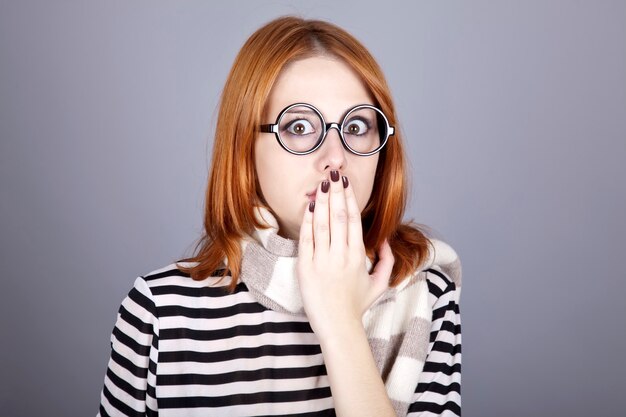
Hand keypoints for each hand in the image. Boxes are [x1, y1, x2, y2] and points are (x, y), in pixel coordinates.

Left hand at [296, 170, 394, 338]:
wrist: (338, 326)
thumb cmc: (357, 306)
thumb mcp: (379, 284)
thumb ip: (387, 260)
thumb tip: (383, 239)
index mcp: (358, 256)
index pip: (353, 220)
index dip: (349, 198)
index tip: (346, 183)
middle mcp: (341, 255)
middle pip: (338, 216)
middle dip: (336, 193)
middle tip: (333, 174)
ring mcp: (322, 261)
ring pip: (322, 224)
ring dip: (322, 201)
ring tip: (321, 184)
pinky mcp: (306, 268)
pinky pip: (306, 239)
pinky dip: (307, 222)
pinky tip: (309, 207)